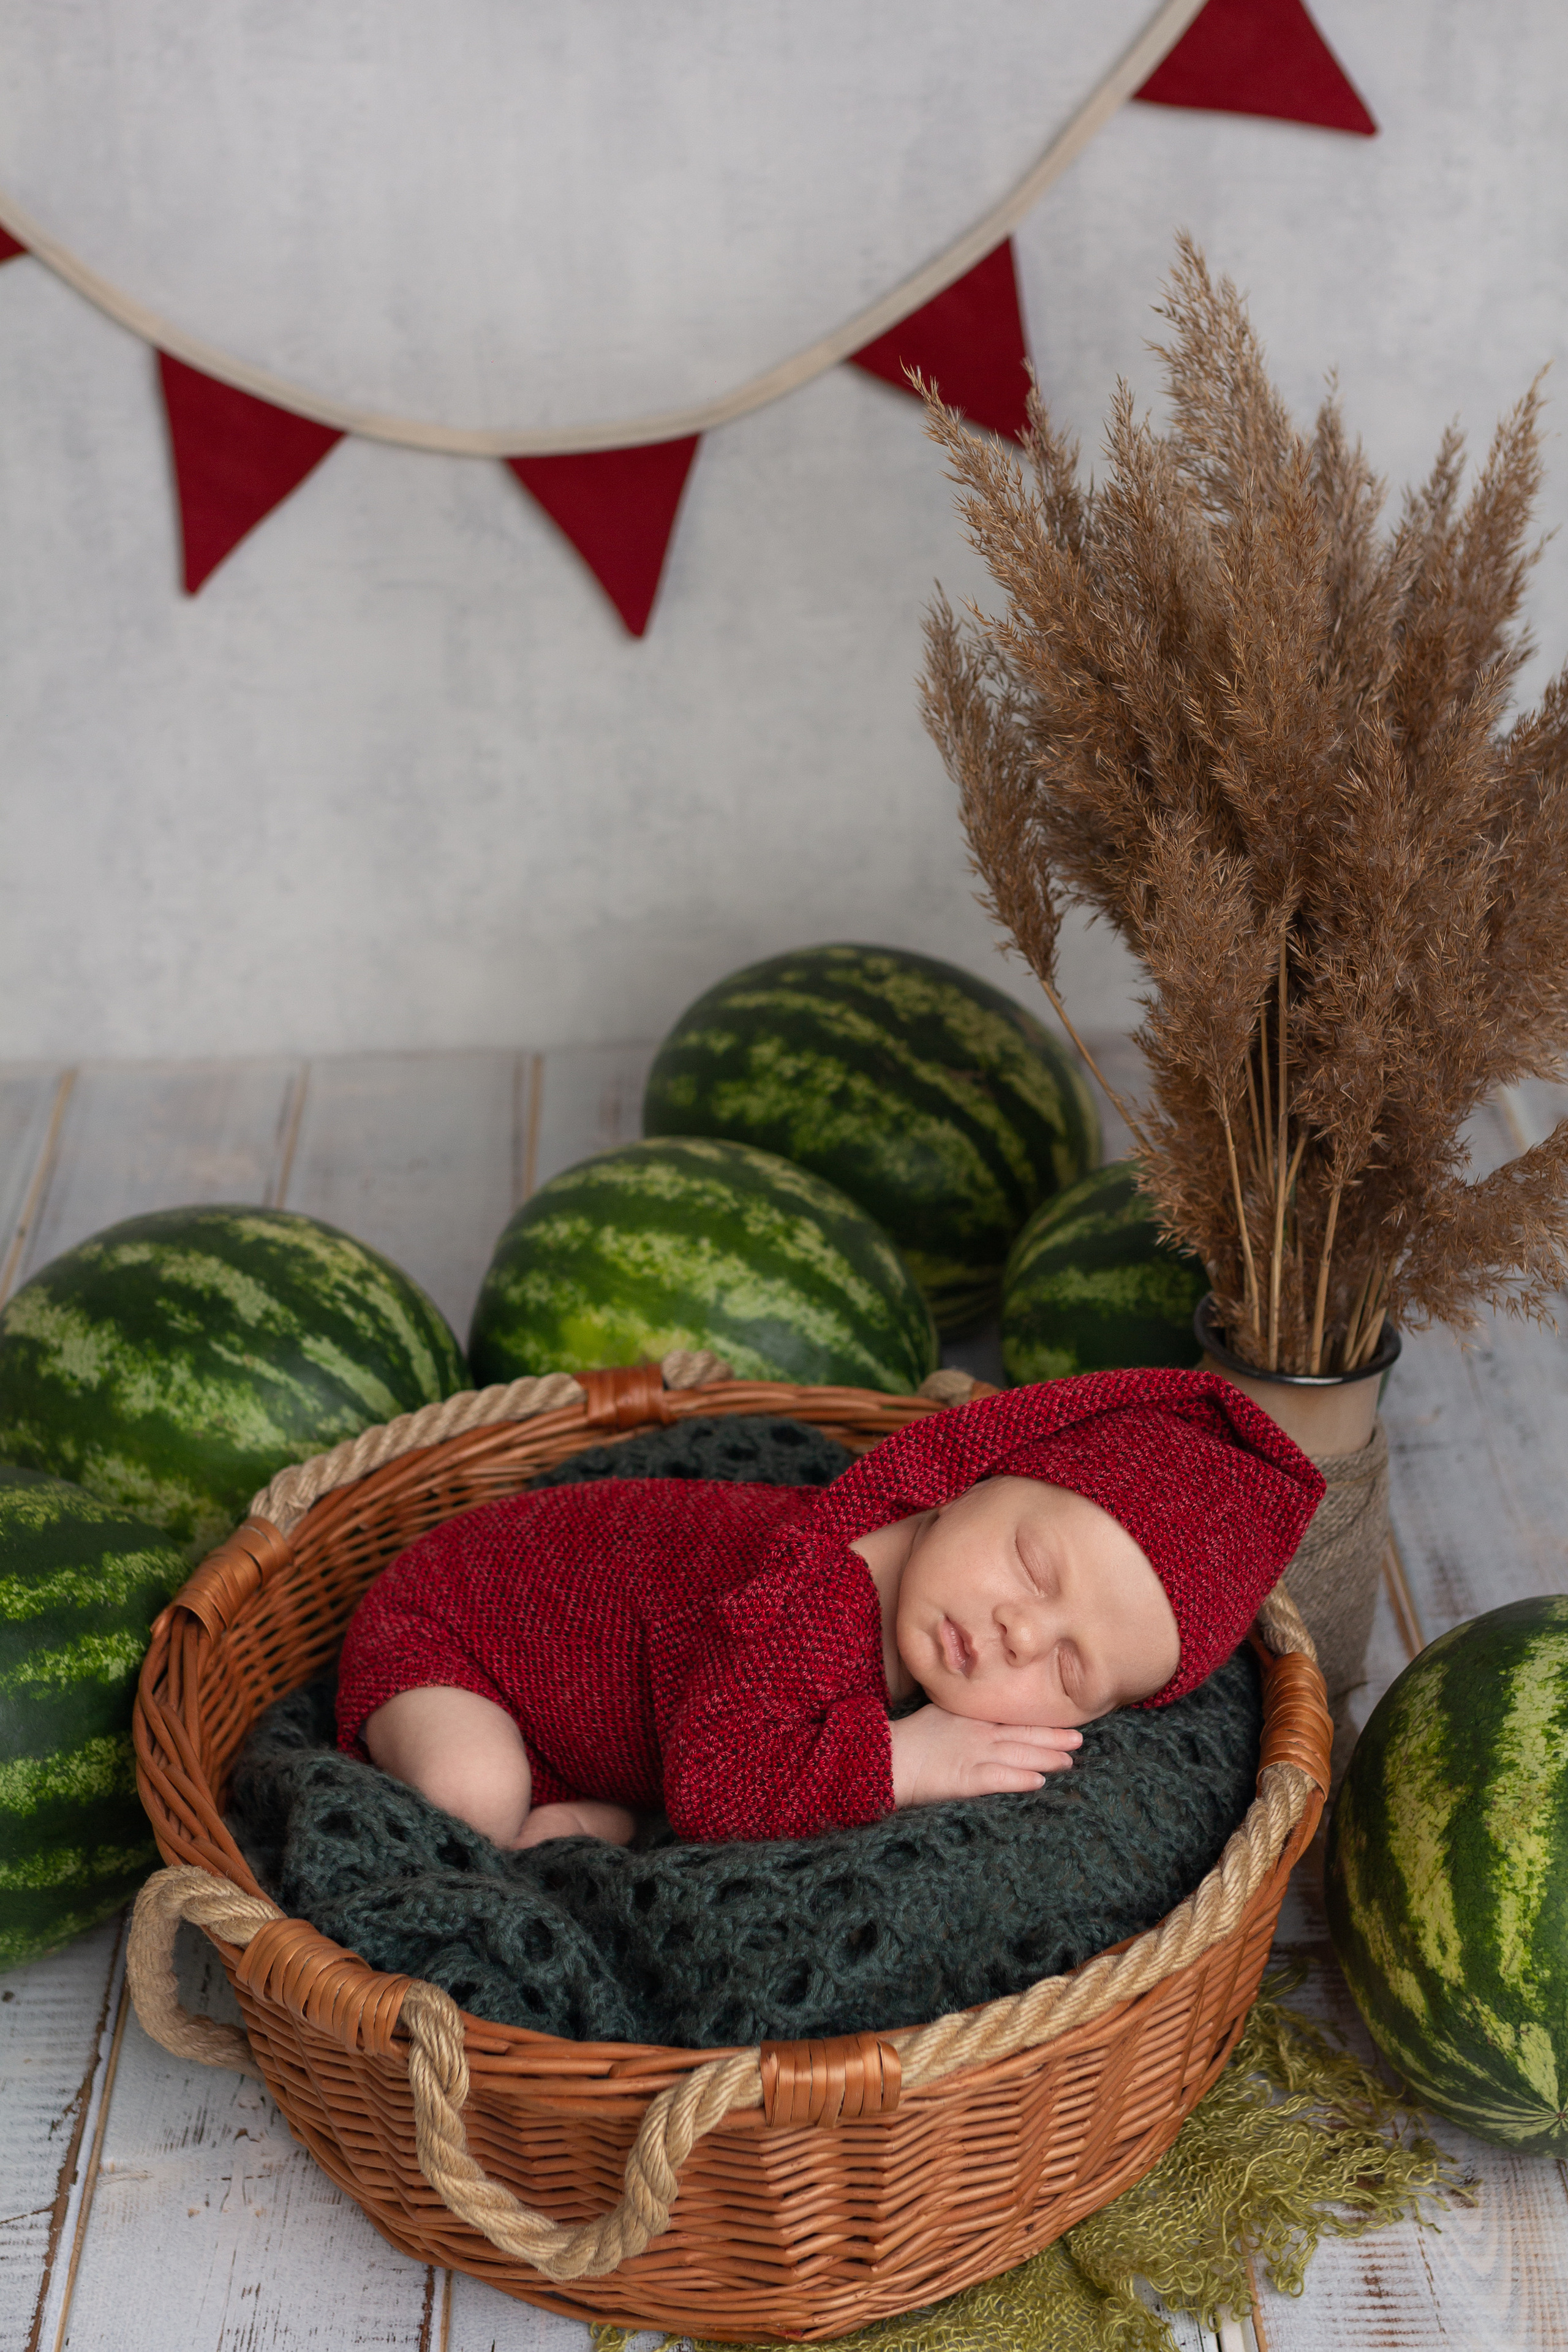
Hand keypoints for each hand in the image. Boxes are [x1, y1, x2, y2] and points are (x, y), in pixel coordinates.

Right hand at [888, 1704, 1081, 1808]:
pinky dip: (1019, 1779)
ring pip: (1018, 1754)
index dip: (1038, 1720)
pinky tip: (1038, 1781)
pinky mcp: (965, 1778)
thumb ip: (963, 1715)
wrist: (884, 1758)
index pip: (1012, 1717)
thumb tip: (984, 1715)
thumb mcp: (939, 1715)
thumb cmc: (909, 1739)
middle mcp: (977, 1733)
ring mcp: (972, 1754)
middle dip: (1052, 1737)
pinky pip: (998, 1778)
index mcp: (971, 1717)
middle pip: (1022, 1734)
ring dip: (1046, 1758)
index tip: (1062, 1719)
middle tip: (1079, 1739)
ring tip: (1068, 1761)